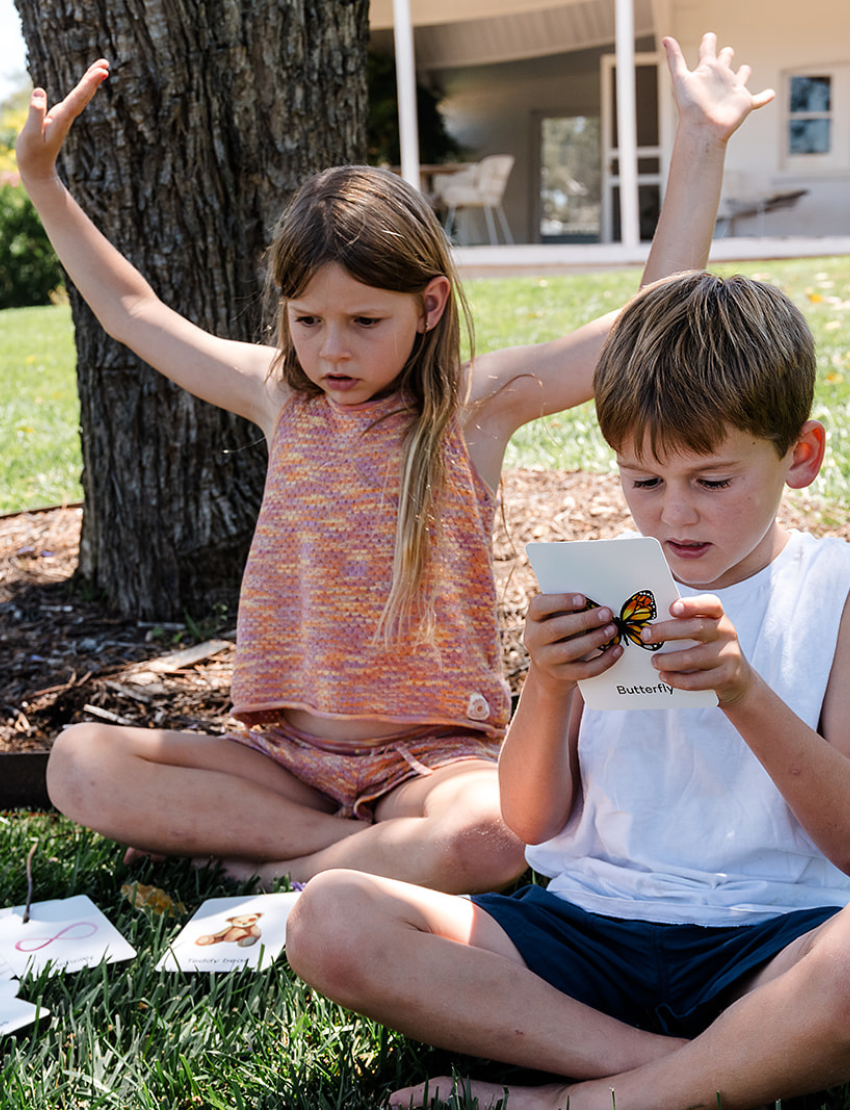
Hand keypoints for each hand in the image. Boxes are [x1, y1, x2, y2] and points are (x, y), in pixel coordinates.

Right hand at [16, 59, 109, 183]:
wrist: (38, 170)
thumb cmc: (32, 154)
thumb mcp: (30, 134)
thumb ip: (35, 113)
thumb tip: (39, 91)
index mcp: (62, 118)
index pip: (78, 97)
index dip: (90, 83)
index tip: (102, 72)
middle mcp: (67, 116)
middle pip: (84, 94)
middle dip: (94, 77)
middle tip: (106, 62)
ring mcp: (65, 116)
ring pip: (81, 96)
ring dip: (91, 81)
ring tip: (102, 67)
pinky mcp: (61, 117)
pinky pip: (75, 99)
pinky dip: (83, 88)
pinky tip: (87, 83)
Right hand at [523, 592, 622, 693]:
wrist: (549, 668)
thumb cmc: (560, 632)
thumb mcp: (557, 617)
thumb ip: (572, 608)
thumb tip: (601, 600)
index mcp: (534, 617)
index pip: (540, 606)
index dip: (561, 602)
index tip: (583, 599)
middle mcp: (533, 638)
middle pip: (556, 629)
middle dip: (584, 621)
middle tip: (606, 614)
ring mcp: (544, 660)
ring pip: (569, 651)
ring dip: (594, 639)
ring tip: (612, 630)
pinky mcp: (560, 675)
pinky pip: (583, 671)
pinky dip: (603, 661)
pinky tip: (616, 650)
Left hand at [642, 593, 754, 704]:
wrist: (736, 677)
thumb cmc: (708, 647)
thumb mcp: (703, 632)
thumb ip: (683, 625)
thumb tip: (649, 627)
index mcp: (718, 616)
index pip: (710, 604)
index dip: (691, 605)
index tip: (672, 608)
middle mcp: (726, 632)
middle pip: (696, 629)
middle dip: (666, 632)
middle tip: (645, 636)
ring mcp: (728, 655)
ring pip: (692, 658)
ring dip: (667, 660)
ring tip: (654, 661)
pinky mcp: (725, 677)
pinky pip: (695, 680)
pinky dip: (675, 679)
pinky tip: (664, 676)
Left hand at [663, 32, 773, 143]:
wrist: (703, 130)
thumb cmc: (690, 106)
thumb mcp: (681, 78)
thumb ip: (675, 58)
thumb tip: (665, 38)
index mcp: (706, 71)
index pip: (707, 51)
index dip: (708, 42)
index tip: (709, 37)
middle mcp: (719, 79)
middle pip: (724, 63)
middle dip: (726, 56)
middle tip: (726, 52)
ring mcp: (733, 91)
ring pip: (740, 79)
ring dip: (744, 74)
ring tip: (745, 69)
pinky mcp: (744, 104)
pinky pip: (758, 99)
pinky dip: (765, 97)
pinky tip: (771, 94)